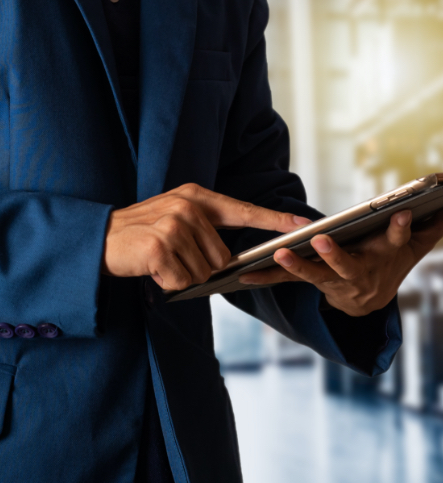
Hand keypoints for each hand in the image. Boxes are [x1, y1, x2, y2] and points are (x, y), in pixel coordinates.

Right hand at [102, 183, 310, 289]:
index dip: (275, 219)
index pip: (244, 210)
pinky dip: (168, 284)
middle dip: (201, 267)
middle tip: (173, 257)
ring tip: (161, 261)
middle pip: (222, 257)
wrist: (100, 238)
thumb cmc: (143, 232)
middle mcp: (189, 207)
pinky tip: (153, 269)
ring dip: (183, 276)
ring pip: (204, 272)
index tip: (303, 224)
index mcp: (197, 197)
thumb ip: (206, 230)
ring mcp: (174, 226)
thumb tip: (231, 260)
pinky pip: (182, 282)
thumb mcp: (176, 217)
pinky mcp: (160, 248)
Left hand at [238, 203, 442, 316]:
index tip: (405, 214)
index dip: (402, 231)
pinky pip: (287, 282)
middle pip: (347, 266)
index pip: (396, 243)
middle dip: (336, 255)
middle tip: (321, 240)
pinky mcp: (312, 283)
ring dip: (295, 266)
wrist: (369, 304)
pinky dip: (265, 277)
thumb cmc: (391, 266)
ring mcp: (332, 282)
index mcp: (383, 259)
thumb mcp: (415, 249)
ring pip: (313, 275)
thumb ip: (435, 226)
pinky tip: (241, 276)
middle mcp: (357, 274)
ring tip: (277, 254)